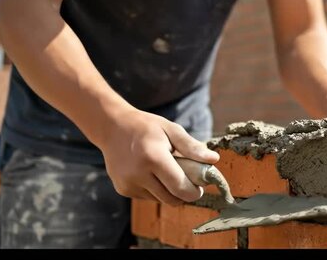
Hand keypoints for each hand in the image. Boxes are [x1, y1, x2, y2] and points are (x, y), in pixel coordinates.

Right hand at [96, 108, 218, 204]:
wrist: (112, 128)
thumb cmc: (146, 127)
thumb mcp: (171, 129)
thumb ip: (192, 147)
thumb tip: (214, 160)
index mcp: (153, 157)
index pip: (180, 187)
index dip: (195, 191)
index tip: (200, 185)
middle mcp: (138, 174)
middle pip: (172, 199)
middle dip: (185, 193)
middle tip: (188, 179)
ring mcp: (128, 184)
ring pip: (161, 200)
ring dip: (170, 191)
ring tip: (167, 171)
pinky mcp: (123, 190)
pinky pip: (148, 197)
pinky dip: (156, 189)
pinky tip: (151, 172)